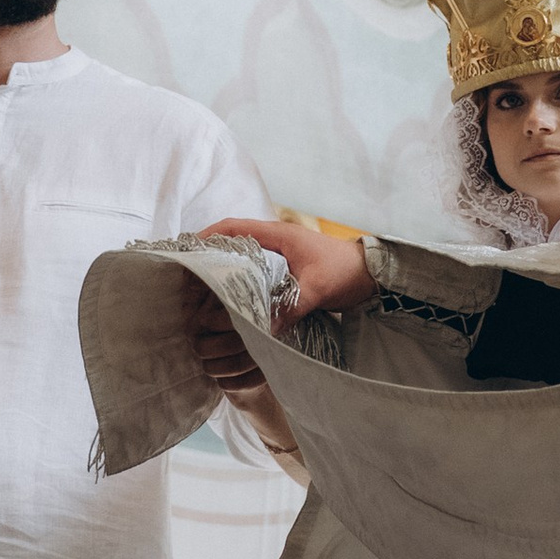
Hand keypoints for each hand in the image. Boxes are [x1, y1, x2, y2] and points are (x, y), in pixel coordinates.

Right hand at [197, 216, 376, 332]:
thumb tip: (263, 330)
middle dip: (209, 255)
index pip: (234, 227)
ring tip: (202, 289)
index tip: (187, 251)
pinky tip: (231, 297)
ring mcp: (281, 254)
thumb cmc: (346, 272)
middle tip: (188, 276)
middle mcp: (276, 240)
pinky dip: (241, 279)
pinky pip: (256, 270)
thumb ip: (290, 307)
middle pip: (232, 241)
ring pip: (243, 256)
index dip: (207, 236)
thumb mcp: (317, 289)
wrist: (373, 275)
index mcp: (279, 235)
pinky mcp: (287, 269)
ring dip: (224, 268)